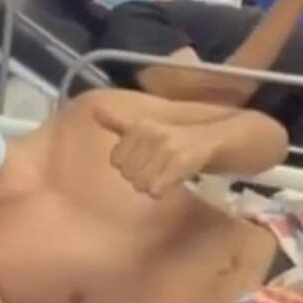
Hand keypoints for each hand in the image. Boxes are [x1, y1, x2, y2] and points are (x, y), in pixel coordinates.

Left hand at [97, 109, 213, 197]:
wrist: (208, 140)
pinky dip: (161, 191)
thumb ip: (117, 122)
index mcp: (140, 127)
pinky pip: (156, 190)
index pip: (115, 160)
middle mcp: (152, 134)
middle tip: (156, 168)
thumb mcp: (143, 128)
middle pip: (127, 174)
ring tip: (163, 174)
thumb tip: (94, 111)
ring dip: (151, 185)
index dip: (128, 164)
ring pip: (140, 184)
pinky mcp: (182, 162)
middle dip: (140, 176)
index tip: (143, 159)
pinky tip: (170, 182)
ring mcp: (168, 148)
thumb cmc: (170, 138)